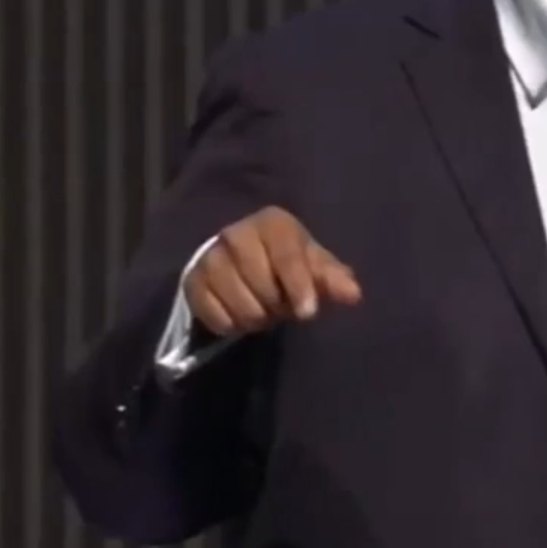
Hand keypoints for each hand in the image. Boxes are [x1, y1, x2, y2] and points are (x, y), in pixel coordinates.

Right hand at [183, 206, 362, 337]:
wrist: (241, 259)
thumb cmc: (286, 260)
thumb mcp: (313, 263)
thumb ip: (333, 279)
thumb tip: (354, 295)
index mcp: (272, 223)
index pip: (286, 255)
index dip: (298, 286)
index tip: (307, 313)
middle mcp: (236, 233)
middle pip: (261, 283)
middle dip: (277, 304)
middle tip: (282, 305)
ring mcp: (211, 257)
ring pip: (238, 302)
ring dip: (256, 317)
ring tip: (263, 309)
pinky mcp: (192, 280)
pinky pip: (214, 315)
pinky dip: (232, 324)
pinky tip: (240, 315)